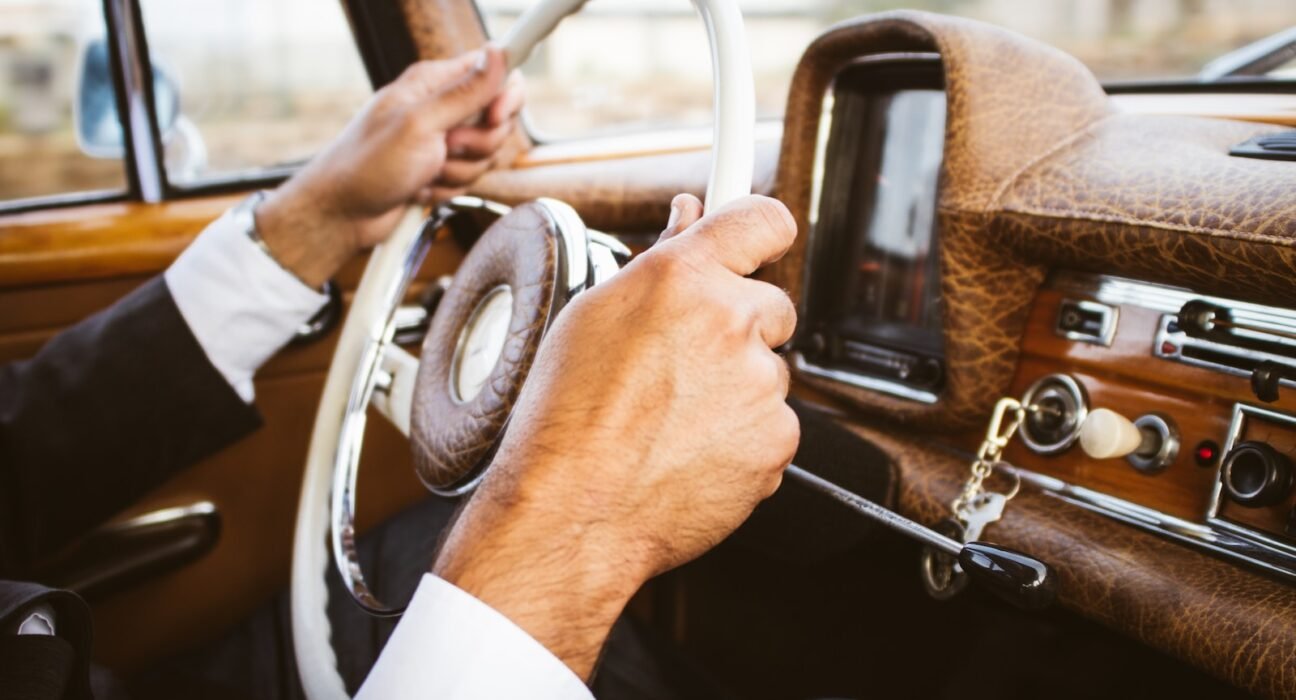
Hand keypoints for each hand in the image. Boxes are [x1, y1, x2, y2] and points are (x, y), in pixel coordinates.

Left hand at [255, 45, 523, 287]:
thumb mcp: (419, 124)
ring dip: (459, 172)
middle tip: (444, 149)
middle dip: (478, 145)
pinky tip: (420, 187)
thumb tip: (497, 54)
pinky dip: (448, 189)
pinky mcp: (441, 168)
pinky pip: (469, 178)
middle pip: (496, 121)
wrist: (343, 213)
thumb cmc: (366, 165)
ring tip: (425, 173)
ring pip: (485, 155)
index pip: (493, 74)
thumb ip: (464, 93)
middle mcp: (440, 107)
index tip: (495, 117)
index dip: (505, 97)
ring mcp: (441, 140)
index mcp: (433, 83)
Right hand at [433, 194, 798, 678]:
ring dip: (736, 390)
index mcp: (682, 277)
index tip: (758, 244)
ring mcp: (760, 383)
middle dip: (739, 329)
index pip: (764, 220)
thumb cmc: (566, 421)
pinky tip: (691, 450)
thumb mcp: (592, 316)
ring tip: (672, 420)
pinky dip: (743, 439)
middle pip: (771, 305)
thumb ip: (658, 264)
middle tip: (684, 365)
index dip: (761, 233)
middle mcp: (730, 320)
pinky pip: (773, 426)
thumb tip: (688, 223)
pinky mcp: (777, 439)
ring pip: (769, 372)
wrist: (576, 511)